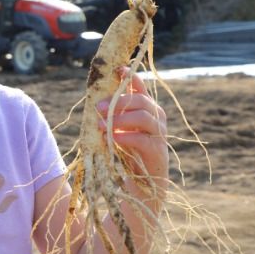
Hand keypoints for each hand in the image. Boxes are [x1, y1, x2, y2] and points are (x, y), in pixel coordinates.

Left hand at [96, 67, 168, 200]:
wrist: (142, 184)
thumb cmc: (127, 152)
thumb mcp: (118, 129)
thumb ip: (112, 114)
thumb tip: (95, 98)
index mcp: (146, 107)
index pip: (140, 87)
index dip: (130, 76)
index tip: (116, 69)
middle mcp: (156, 117)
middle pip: (140, 100)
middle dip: (117, 101)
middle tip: (97, 107)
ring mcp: (159, 134)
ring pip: (143, 117)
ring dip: (119, 118)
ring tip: (100, 124)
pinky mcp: (157, 151)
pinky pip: (143, 139)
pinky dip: (126, 136)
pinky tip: (112, 138)